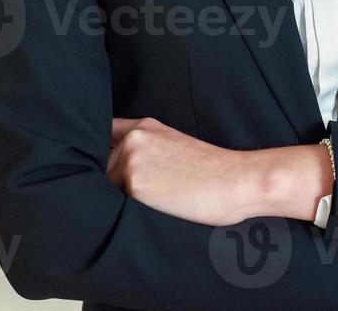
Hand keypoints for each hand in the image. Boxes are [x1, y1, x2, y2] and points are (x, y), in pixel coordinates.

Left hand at [107, 117, 283, 226]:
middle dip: (115, 182)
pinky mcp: (135, 184)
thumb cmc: (212, 171)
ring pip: (107, 188)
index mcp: (145, 126)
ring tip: (162, 197)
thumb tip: (109, 166)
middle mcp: (135, 138)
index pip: (103, 135)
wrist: (238, 181)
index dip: (99, 152)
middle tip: (155, 190)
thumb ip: (144, 148)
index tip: (106, 165)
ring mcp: (132, 159)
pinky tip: (160, 206)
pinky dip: (132, 210)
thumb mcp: (174, 146)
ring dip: (123, 197)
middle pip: (102, 168)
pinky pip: (118, 204)